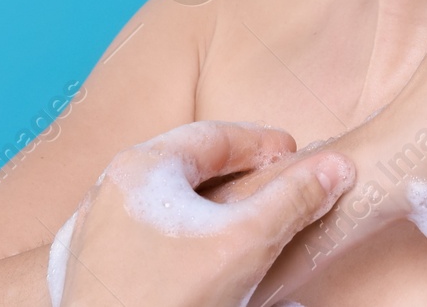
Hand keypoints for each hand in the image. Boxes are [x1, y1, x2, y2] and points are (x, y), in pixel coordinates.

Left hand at [51, 121, 353, 306]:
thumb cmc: (170, 300)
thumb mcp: (246, 244)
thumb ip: (293, 200)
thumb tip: (335, 167)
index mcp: (142, 166)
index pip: (214, 135)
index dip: (261, 142)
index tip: (293, 155)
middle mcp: (112, 188)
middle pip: (188, 164)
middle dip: (236, 171)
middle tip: (275, 182)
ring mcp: (95, 229)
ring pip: (165, 199)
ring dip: (208, 203)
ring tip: (242, 220)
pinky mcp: (92, 267)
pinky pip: (145, 232)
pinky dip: (181, 232)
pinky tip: (200, 254)